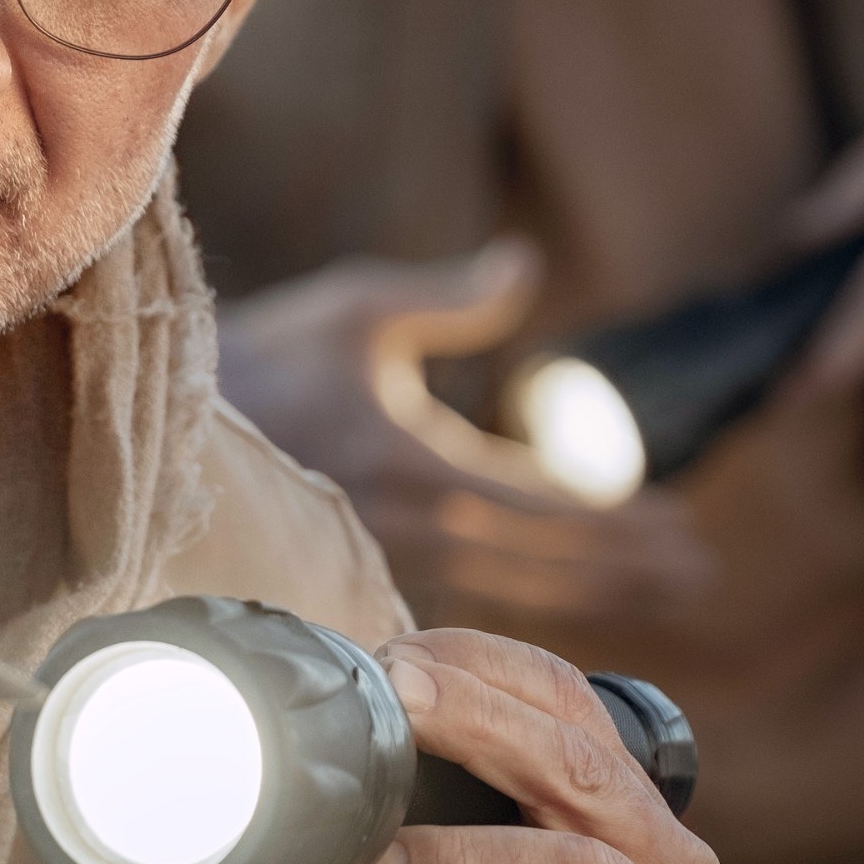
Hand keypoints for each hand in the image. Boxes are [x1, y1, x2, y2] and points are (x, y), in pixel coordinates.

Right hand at [218, 242, 714, 620]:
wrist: (165, 427)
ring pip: (509, 589)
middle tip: (697, 568)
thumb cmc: (266, 357)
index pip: (543, 501)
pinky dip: (524, 598)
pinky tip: (563, 600)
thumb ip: (450, 299)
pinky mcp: (364, 572)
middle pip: (543, 563)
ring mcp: (386, 559)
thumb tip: (525, 263)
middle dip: (624, 566)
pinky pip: (462, 596)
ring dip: (589, 589)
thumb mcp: (358, 310)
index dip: (617, 517)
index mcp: (416, 462)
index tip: (679, 521)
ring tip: (658, 587)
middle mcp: (409, 524)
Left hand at [315, 631, 722, 863]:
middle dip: (476, 720)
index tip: (388, 654)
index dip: (478, 665)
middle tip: (391, 697)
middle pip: (578, 767)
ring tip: (366, 853)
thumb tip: (290, 747)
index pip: (566, 701)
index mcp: (622, 814)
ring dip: (455, 854)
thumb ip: (374, 820)